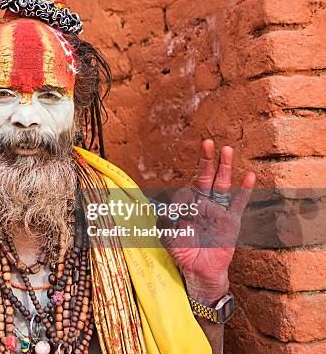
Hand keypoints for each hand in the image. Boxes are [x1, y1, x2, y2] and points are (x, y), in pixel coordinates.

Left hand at [158, 139, 255, 302]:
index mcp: (187, 205)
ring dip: (225, 168)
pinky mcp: (231, 221)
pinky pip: (239, 203)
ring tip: (227, 150)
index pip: (186, 189)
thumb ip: (164, 220)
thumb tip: (166, 206)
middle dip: (206, 161)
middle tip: (207, 142)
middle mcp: (204, 203)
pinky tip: (249, 175)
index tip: (179, 206)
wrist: (198, 271)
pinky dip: (244, 189)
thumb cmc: (182, 252)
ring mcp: (219, 211)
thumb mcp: (167, 235)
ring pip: (222, 185)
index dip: (182, 195)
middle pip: (205, 177)